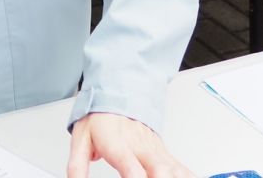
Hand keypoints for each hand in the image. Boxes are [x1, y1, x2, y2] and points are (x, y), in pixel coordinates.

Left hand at [67, 113, 194, 177]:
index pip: (130, 166)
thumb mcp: (80, 140)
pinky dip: (185, 175)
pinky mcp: (163, 151)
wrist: (116, 93)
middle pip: (160, 169)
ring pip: (173, 167)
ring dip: (176, 177)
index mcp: (117, 144)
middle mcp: (139, 147)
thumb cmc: (99, 118)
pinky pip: (179, 166)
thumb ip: (77, 166)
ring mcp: (154, 149)